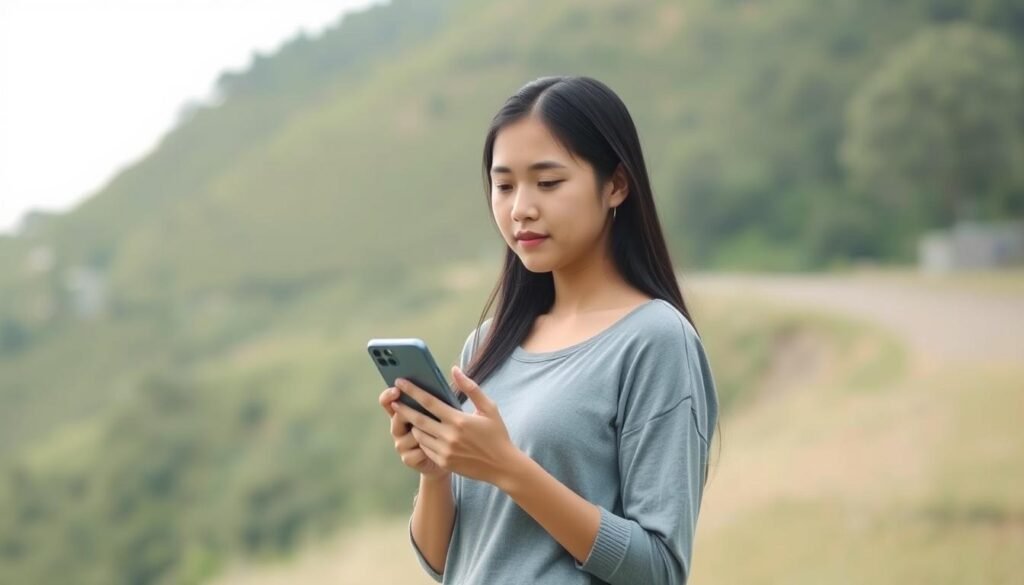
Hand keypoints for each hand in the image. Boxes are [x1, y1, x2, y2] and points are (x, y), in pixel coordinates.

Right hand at [379, 385, 447, 477]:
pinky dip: (428, 448)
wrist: (451, 457)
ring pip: (411, 434)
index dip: (388, 395)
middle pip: (396, 417)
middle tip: (415, 406)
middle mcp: (398, 427)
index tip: (396, 389)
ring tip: (439, 431)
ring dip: (424, 431)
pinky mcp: (408, 458)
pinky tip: (438, 449)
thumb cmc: (446, 429)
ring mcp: (401, 444)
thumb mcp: (444, 410)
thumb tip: (452, 372)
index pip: (387, 402)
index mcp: (402, 412)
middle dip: (406, 410)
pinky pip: (417, 450)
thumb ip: (441, 395)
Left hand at [392, 366, 519, 485]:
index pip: (429, 402)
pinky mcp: (444, 462)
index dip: (412, 391)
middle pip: (418, 419)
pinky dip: (422, 439)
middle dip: (403, 409)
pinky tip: (422, 433)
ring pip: (420, 435)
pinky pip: (425, 448)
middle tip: (393, 400)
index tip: (400, 382)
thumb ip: (471, 388)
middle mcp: (449, 436)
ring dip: (413, 425)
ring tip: (410, 416)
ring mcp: (445, 451)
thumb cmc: (497, 434)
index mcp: (459, 420)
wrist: (502, 466)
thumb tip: (455, 370)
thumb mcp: (489, 408)